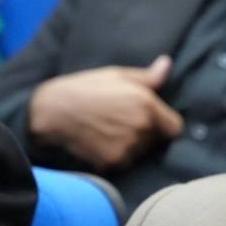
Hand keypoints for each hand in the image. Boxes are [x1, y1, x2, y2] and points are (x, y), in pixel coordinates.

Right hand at [28, 55, 183, 169]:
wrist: (51, 111)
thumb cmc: (85, 88)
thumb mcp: (116, 75)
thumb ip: (148, 76)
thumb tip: (167, 64)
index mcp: (146, 106)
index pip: (175, 127)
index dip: (166, 125)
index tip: (154, 121)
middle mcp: (140, 128)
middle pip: (157, 140)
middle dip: (147, 133)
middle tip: (123, 121)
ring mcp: (127, 147)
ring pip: (141, 152)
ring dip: (132, 145)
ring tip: (110, 130)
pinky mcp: (112, 162)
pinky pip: (124, 162)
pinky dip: (116, 155)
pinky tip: (101, 141)